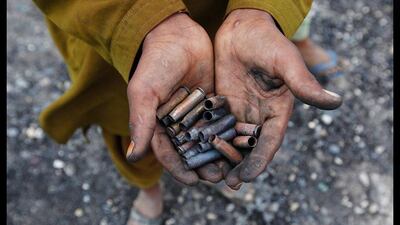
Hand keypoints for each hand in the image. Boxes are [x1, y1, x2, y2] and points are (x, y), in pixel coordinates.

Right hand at [126, 13, 222, 184]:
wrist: (177, 35)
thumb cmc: (155, 63)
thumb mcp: (144, 92)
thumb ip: (140, 123)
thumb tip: (133, 157)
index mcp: (158, 125)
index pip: (168, 153)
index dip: (179, 169)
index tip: (193, 181)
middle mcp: (178, 123)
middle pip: (191, 151)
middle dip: (203, 165)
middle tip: (217, 177)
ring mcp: (196, 114)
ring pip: (208, 140)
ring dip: (218, 154)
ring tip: (231, 167)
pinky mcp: (212, 103)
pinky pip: (221, 122)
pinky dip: (229, 134)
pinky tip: (240, 144)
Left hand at [214, 9, 341, 188]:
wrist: (241, 27)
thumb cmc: (267, 42)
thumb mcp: (285, 62)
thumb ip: (304, 84)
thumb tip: (336, 102)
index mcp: (277, 111)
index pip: (269, 142)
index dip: (259, 161)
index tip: (247, 177)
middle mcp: (258, 115)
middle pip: (249, 147)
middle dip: (239, 165)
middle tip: (228, 183)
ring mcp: (239, 111)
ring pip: (230, 140)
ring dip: (222, 157)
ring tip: (211, 173)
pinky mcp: (222, 104)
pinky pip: (215, 126)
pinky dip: (208, 139)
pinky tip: (196, 150)